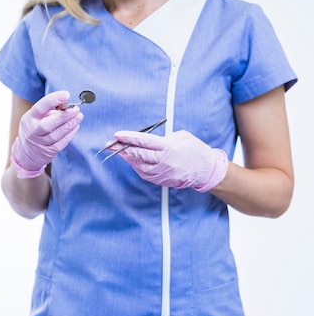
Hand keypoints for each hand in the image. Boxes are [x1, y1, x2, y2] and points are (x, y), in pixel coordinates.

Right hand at [11, 91, 83, 177]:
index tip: (66, 94)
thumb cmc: (35, 128)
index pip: (40, 107)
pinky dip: (69, 135)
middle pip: (48, 124)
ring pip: (56, 135)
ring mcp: (39, 143)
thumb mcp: (37, 117)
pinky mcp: (47, 152)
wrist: (27, 152)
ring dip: (70, 124)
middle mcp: (32, 132)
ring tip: (79, 116)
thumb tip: (66, 102)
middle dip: (64, 116)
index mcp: (29, 118)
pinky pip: (60, 143)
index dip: (53, 100)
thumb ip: (49, 109)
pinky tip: (75, 127)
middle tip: (76, 109)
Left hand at [112, 129, 227, 191]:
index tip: (117, 135)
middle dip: (121, 148)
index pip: (144, 141)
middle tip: (109, 145)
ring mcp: (162, 172)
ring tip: (118, 152)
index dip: (129, 137)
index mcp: (168, 147)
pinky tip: (132, 161)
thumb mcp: (182, 136)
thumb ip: (165, 137)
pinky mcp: (162, 180)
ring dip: (127, 158)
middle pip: (137, 154)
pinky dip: (136, 166)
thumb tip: (150, 140)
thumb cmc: (196, 151)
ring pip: (138, 165)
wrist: (206, 171)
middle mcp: (163, 161)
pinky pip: (144, 173)